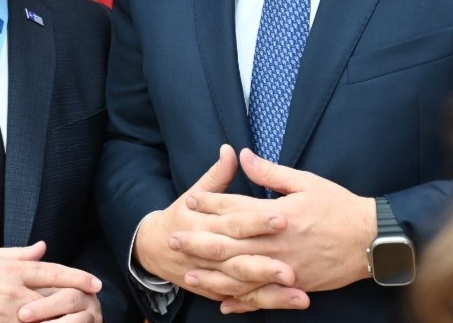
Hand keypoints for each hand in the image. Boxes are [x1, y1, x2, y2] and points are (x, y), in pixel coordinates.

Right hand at [0, 241, 103, 322]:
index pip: (53, 272)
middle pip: (53, 299)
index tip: (96, 284)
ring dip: (60, 322)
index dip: (78, 278)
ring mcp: (3, 315)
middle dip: (75, 304)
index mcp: (12, 270)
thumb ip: (20, 254)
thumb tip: (43, 247)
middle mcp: (11, 292)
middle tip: (93, 308)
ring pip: (42, 321)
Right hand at [134, 144, 294, 302]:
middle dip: (265, 264)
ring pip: (242, 284)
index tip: (283, 218)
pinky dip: (265, 302)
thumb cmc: (180, 215)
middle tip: (293, 267)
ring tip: (298, 289)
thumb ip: (217, 175)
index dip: (257, 220)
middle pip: (238, 258)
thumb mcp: (195, 191)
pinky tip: (291, 300)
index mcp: (202, 223)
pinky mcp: (218, 291)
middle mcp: (206, 252)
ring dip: (271, 290)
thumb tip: (232, 149)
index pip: (233, 220)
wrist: (153, 247)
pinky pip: (243, 299)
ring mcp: (212, 275)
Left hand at [176, 148, 374, 312]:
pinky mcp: (294, 285)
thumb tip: (242, 156)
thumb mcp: (305, 182)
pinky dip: (242, 300)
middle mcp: (275, 244)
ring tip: (189, 274)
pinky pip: (263, 296)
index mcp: (276, 215)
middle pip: (230, 243)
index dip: (210, 204)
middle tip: (174, 240)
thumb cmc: (339, 206)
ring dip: (213, 275)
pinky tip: (224, 302)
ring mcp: (284, 268)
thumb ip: (270, 172)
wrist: (370, 240)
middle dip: (200, 241)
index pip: (235, 208)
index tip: (190, 200)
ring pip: (241, 274)